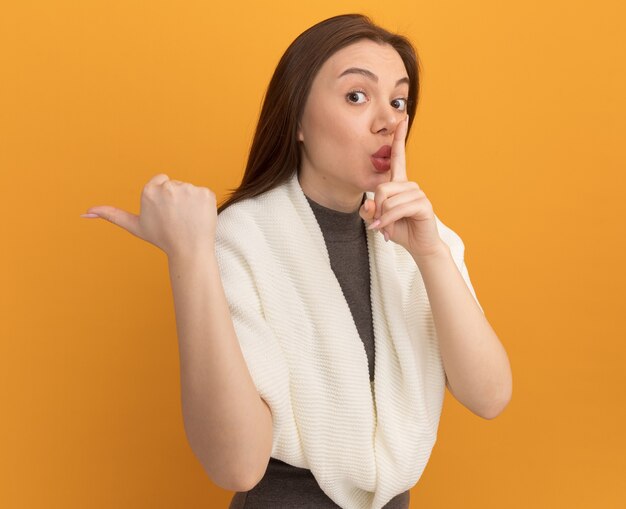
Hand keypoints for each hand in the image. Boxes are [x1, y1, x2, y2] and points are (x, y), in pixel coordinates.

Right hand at [81, 173, 217, 257]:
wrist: (189, 250)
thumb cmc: (161, 238)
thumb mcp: (135, 226)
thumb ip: (112, 215)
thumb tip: (85, 213)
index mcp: (150, 190)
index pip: (161, 181)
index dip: (164, 198)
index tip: (164, 212)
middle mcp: (168, 187)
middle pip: (175, 185)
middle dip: (177, 199)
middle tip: (176, 218)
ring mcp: (189, 190)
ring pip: (189, 189)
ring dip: (190, 202)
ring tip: (187, 219)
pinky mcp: (206, 193)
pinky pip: (204, 194)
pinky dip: (203, 204)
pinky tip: (198, 217)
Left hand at [359, 115, 444, 257]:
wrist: (418, 246)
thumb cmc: (399, 230)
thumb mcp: (378, 220)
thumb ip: (369, 211)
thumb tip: (367, 205)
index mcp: (400, 184)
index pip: (398, 157)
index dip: (399, 138)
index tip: (403, 119)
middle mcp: (410, 185)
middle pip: (381, 188)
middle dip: (376, 208)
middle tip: (377, 224)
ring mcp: (418, 194)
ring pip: (388, 200)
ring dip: (383, 218)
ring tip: (386, 229)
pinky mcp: (423, 205)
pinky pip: (398, 209)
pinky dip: (389, 221)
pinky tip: (389, 232)